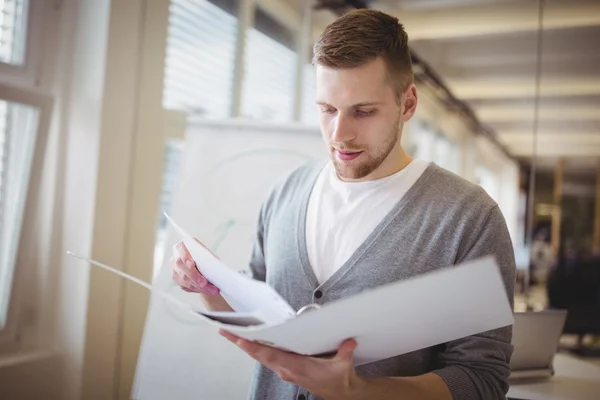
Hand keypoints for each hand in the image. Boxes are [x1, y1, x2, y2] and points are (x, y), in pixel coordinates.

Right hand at [171, 241, 219, 295]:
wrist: (205, 269)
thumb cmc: (208, 260)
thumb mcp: (209, 256)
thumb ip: (207, 258)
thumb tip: (211, 266)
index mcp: (183, 245)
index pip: (181, 250)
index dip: (185, 257)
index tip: (192, 264)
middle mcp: (176, 256)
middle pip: (182, 267)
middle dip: (195, 276)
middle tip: (205, 283)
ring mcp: (174, 268)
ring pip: (184, 279)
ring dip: (199, 286)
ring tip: (212, 290)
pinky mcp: (177, 279)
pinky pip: (186, 286)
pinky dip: (198, 289)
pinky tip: (207, 290)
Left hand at [219, 330, 362, 399]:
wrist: (341, 393)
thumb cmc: (339, 380)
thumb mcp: (344, 365)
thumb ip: (345, 352)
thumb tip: (347, 342)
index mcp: (297, 368)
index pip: (271, 356)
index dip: (254, 347)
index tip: (240, 338)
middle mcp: (287, 370)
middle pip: (259, 355)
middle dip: (241, 343)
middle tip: (225, 331)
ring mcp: (285, 370)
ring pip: (261, 357)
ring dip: (246, 345)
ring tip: (232, 333)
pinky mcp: (286, 369)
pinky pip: (267, 358)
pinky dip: (256, 349)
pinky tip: (250, 341)